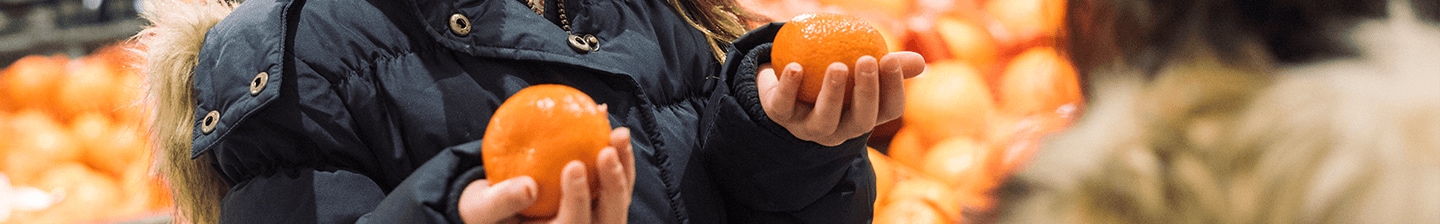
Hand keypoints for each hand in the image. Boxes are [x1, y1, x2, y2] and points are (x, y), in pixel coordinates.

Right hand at [459, 128, 634, 223]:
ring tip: (618, 132)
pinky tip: (603, 115)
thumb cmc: (485, 211)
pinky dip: (616, 150)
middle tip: (607, 151)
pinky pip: (614, 175)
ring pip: (619, 197)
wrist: (492, 205)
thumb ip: (502, 201)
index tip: (573, 166)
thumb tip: (528, 187)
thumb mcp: (482, 207)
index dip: (578, 199)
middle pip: (609, 216)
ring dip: (624, 165)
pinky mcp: (598, 196)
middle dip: (614, 184)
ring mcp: (593, 215)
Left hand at [757, 52, 924, 145]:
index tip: (890, 59)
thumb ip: (888, 65)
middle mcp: (841, 129)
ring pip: (824, 121)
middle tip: (867, 60)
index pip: (888, 110)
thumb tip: (921, 63)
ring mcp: (810, 127)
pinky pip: (783, 107)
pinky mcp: (781, 117)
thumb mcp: (860, 70)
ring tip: (837, 65)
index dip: (893, 88)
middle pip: (861, 121)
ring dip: (832, 94)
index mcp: (864, 116)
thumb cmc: (833, 76)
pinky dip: (789, 88)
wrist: (784, 81)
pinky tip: (796, 68)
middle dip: (866, 93)